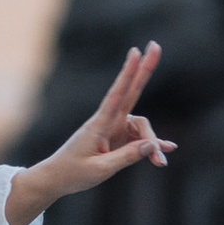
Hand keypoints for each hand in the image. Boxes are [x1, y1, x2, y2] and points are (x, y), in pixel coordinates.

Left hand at [8, 42, 175, 224]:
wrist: (57, 179)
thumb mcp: (101, 169)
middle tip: (155, 45)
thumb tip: (153, 145)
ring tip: (161, 164)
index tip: (135, 52)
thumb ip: (127, 156)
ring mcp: (114, 129)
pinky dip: (152, 146)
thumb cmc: (74, 173)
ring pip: (142, 128)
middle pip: (131, 91)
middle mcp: (108, 122)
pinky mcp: (118, 139)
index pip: (117, 94)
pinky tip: (167, 151)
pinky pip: (140, 139)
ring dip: (153, 144)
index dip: (127, 73)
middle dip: (144, 70)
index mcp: (99, 125)